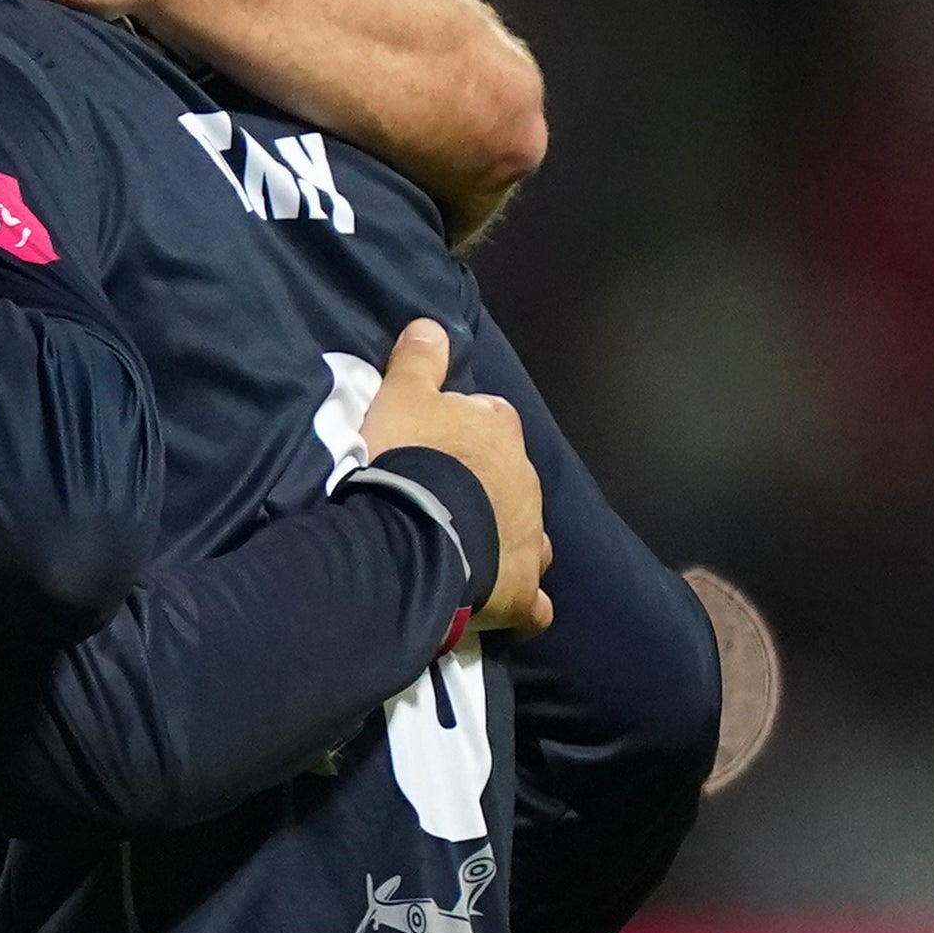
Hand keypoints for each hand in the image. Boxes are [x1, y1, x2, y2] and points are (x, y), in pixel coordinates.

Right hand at [354, 317, 549, 632]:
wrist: (415, 532)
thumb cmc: (407, 459)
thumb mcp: (401, 398)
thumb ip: (417, 362)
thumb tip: (431, 324)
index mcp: (498, 433)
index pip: (492, 419)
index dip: (465, 429)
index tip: (435, 443)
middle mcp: (526, 483)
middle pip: (513, 480)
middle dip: (487, 489)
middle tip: (442, 501)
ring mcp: (529, 539)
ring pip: (530, 538)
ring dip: (508, 542)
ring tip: (470, 553)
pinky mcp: (521, 592)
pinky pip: (532, 604)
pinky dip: (521, 605)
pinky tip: (503, 608)